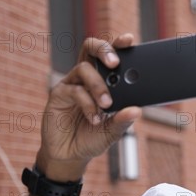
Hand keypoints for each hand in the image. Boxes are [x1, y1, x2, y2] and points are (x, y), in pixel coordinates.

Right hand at [36, 33, 141, 180]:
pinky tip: (94, 117)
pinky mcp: (59, 94)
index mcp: (104, 81)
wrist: (70, 155)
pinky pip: (74, 90)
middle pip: (91, 49)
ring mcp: (72, 84)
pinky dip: (87, 103)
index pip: (110, 56)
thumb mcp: (113, 132)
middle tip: (115, 63)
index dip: (118, 44)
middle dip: (105, 50)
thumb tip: (137, 110)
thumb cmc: (92, 138)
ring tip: (107, 104)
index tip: (129, 40)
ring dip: (98, 86)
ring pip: (84, 68)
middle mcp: (87, 78)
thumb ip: (123, 121)